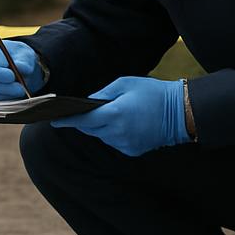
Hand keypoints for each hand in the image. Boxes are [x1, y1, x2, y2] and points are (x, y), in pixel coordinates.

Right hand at [0, 40, 45, 99]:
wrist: (8, 59)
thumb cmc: (15, 54)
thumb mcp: (23, 53)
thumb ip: (23, 60)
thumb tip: (20, 67)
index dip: (1, 75)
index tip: (13, 77)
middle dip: (8, 88)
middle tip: (22, 89)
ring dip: (9, 94)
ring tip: (21, 88)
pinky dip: (7, 98)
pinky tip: (15, 91)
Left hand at [51, 77, 190, 155]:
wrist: (181, 113)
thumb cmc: (152, 92)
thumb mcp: (126, 84)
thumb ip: (103, 93)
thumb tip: (87, 102)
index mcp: (114, 114)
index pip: (83, 120)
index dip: (67, 120)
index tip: (53, 120)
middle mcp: (117, 133)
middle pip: (90, 129)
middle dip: (85, 121)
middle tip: (82, 111)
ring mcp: (124, 144)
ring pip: (102, 136)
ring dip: (101, 127)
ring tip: (113, 114)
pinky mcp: (132, 151)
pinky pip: (114, 142)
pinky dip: (113, 134)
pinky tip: (125, 123)